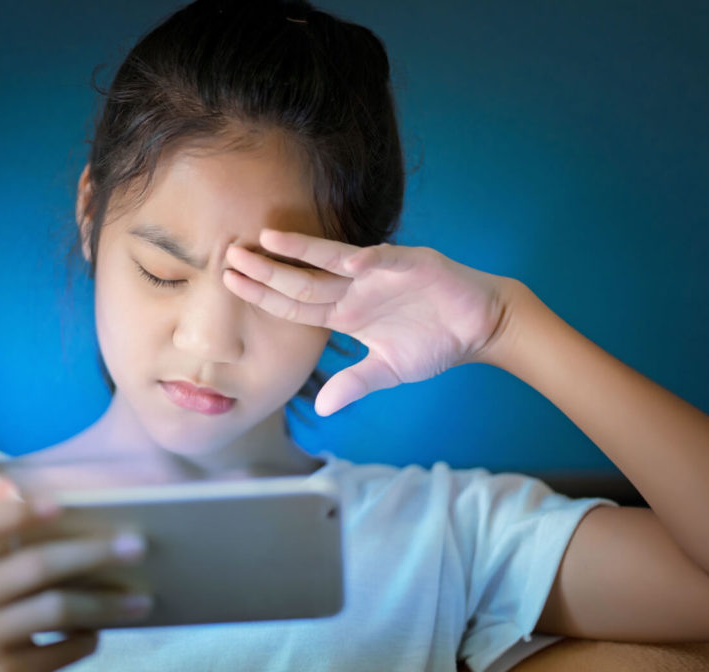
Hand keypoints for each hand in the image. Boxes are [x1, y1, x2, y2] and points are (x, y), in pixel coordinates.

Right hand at [0, 478, 151, 671]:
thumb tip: (12, 483)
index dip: (17, 514)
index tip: (60, 504)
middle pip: (34, 567)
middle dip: (91, 554)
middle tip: (136, 547)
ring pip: (55, 611)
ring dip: (104, 603)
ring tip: (141, 599)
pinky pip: (61, 651)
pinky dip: (88, 637)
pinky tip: (103, 628)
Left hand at [223, 230, 515, 416]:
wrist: (479, 325)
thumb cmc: (434, 342)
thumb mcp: (389, 370)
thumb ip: (355, 383)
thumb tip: (323, 407)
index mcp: (345, 313)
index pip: (294, 304)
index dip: (263, 295)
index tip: (230, 284)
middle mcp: (354, 289)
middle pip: (301, 280)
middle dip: (266, 270)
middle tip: (229, 255)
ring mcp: (379, 274)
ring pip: (331, 261)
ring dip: (299, 251)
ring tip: (268, 239)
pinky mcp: (410, 264)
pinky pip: (382, 260)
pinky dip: (363, 259)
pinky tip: (344, 257)